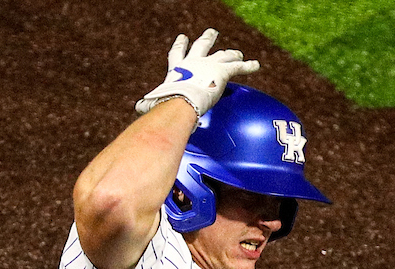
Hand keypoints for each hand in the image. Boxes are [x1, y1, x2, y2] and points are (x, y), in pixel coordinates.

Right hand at [135, 29, 259, 116]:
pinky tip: (257, 65)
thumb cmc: (167, 103)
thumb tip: (138, 110)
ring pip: (223, 55)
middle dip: (208, 39)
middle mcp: (193, 61)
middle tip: (212, 32)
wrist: (182, 100)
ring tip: (238, 53)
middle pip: (202, 46)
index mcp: (177, 68)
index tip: (182, 38)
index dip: (180, 46)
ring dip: (232, 54)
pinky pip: (239, 67)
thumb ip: (150, 105)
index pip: (177, 55)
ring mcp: (209, 64)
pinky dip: (248, 66)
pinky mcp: (223, 71)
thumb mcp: (156, 103)